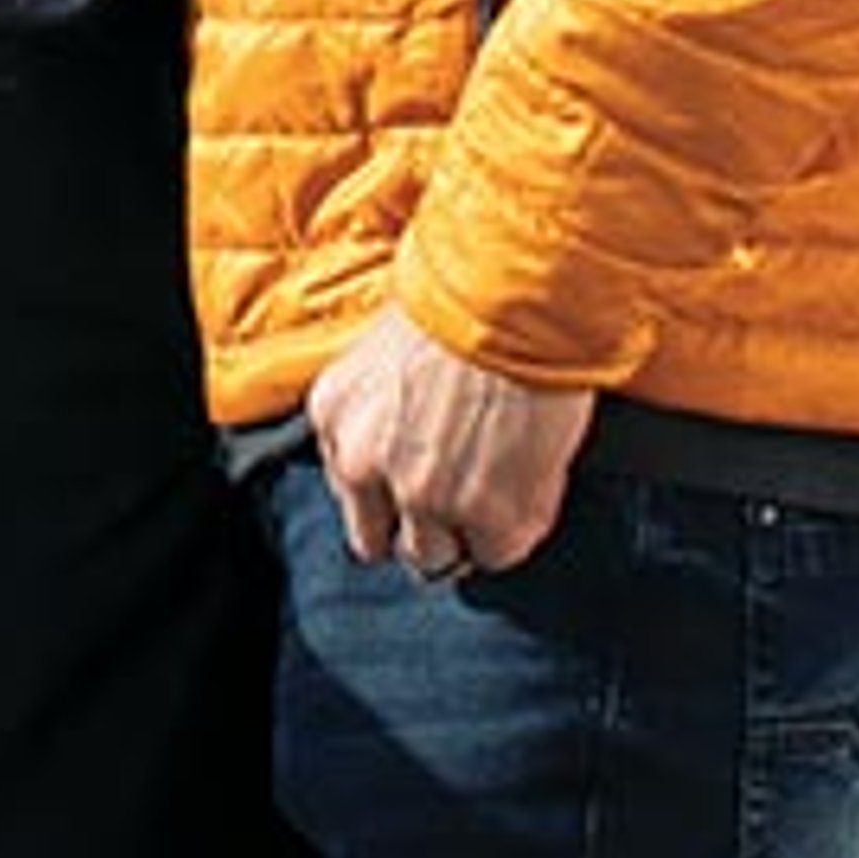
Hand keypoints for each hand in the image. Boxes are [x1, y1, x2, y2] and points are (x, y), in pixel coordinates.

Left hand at [308, 301, 594, 583]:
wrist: (516, 301)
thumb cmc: (460, 308)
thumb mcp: (384, 351)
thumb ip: (377, 411)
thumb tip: (397, 452)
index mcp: (335, 416)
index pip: (348, 494)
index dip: (386, 494)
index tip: (413, 482)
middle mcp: (366, 464)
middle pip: (379, 541)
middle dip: (416, 526)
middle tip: (455, 498)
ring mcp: (425, 497)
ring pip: (434, 556)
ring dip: (462, 533)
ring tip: (493, 487)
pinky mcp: (487, 519)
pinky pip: (495, 555)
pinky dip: (511, 529)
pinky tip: (524, 483)